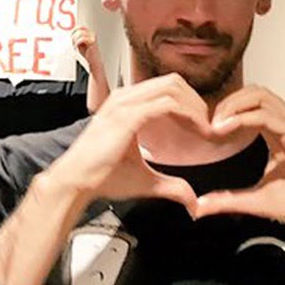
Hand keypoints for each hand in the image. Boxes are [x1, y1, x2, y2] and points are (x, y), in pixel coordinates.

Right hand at [43, 74, 210, 211]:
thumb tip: (193, 202)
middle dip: (195, 101)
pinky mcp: (128, 116)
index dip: (189, 104)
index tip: (201, 127)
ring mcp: (125, 104)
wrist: (76, 181)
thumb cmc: (100, 176)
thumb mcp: (145, 179)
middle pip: (172, 82)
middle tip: (207, 125)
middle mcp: (125, 99)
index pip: (165, 89)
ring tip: (204, 126)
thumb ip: (172, 186)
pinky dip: (187, 113)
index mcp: (126, 106)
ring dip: (194, 105)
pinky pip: (166, 103)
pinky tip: (196, 129)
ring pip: (171, 87)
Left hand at [72, 26, 97, 59]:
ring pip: (80, 34)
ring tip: (74, 46)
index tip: (70, 37)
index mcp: (90, 33)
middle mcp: (92, 34)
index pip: (80, 27)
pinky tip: (76, 47)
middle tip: (72, 44)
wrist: (94, 62)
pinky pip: (82, 39)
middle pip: (79, 30)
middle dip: (74, 37)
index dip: (74, 31)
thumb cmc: (87, 54)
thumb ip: (77, 39)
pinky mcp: (92, 42)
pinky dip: (77, 43)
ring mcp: (93, 37)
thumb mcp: (80, 44)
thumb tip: (70, 35)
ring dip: (75, 40)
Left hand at [197, 86, 284, 236]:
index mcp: (280, 132)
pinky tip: (225, 130)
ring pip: (261, 95)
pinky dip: (243, 117)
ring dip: (233, 105)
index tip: (207, 130)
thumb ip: (229, 200)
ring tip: (215, 124)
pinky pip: (267, 115)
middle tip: (208, 123)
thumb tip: (199, 206)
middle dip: (227, 102)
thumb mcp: (258, 200)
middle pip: (255, 92)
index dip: (227, 110)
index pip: (252, 104)